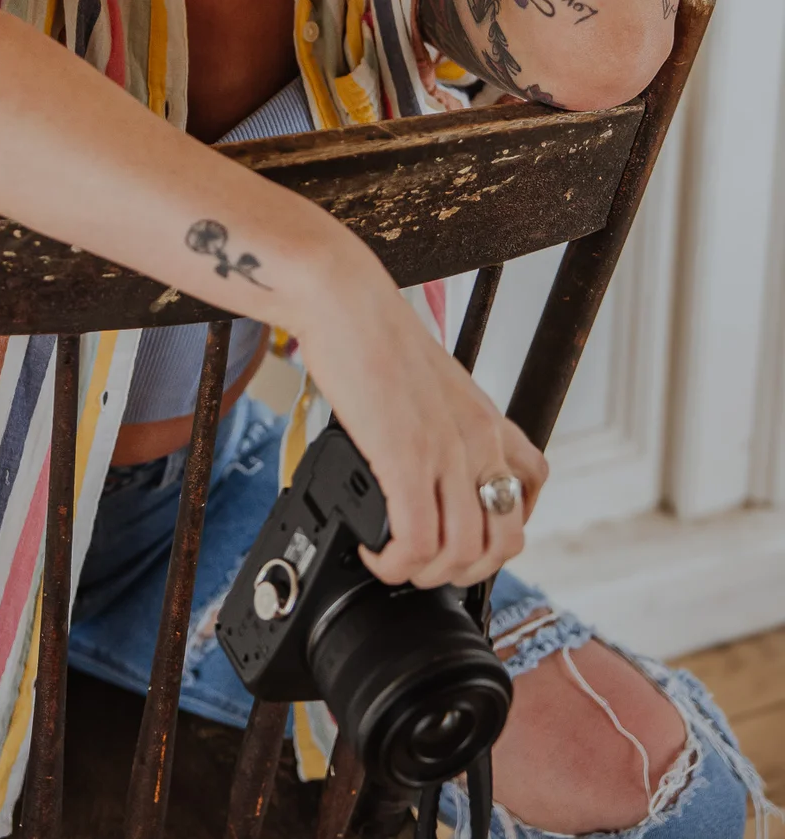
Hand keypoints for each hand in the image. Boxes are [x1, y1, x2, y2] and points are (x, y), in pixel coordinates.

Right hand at [294, 261, 547, 587]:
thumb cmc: (373, 333)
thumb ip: (438, 422)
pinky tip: (376, 553)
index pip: (530, 487)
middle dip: (467, 570)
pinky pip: (417, 541)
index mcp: (485, 418)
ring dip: (427, 574)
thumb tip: (418, 463)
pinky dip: (396, 564)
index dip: (504, 525)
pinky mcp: (406, 458)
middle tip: (429, 565)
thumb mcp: (429, 382)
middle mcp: (477, 438)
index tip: (466, 533)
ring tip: (395, 561)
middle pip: (505, 539)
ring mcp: (445, 451)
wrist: (345, 302)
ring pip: (462, 551)